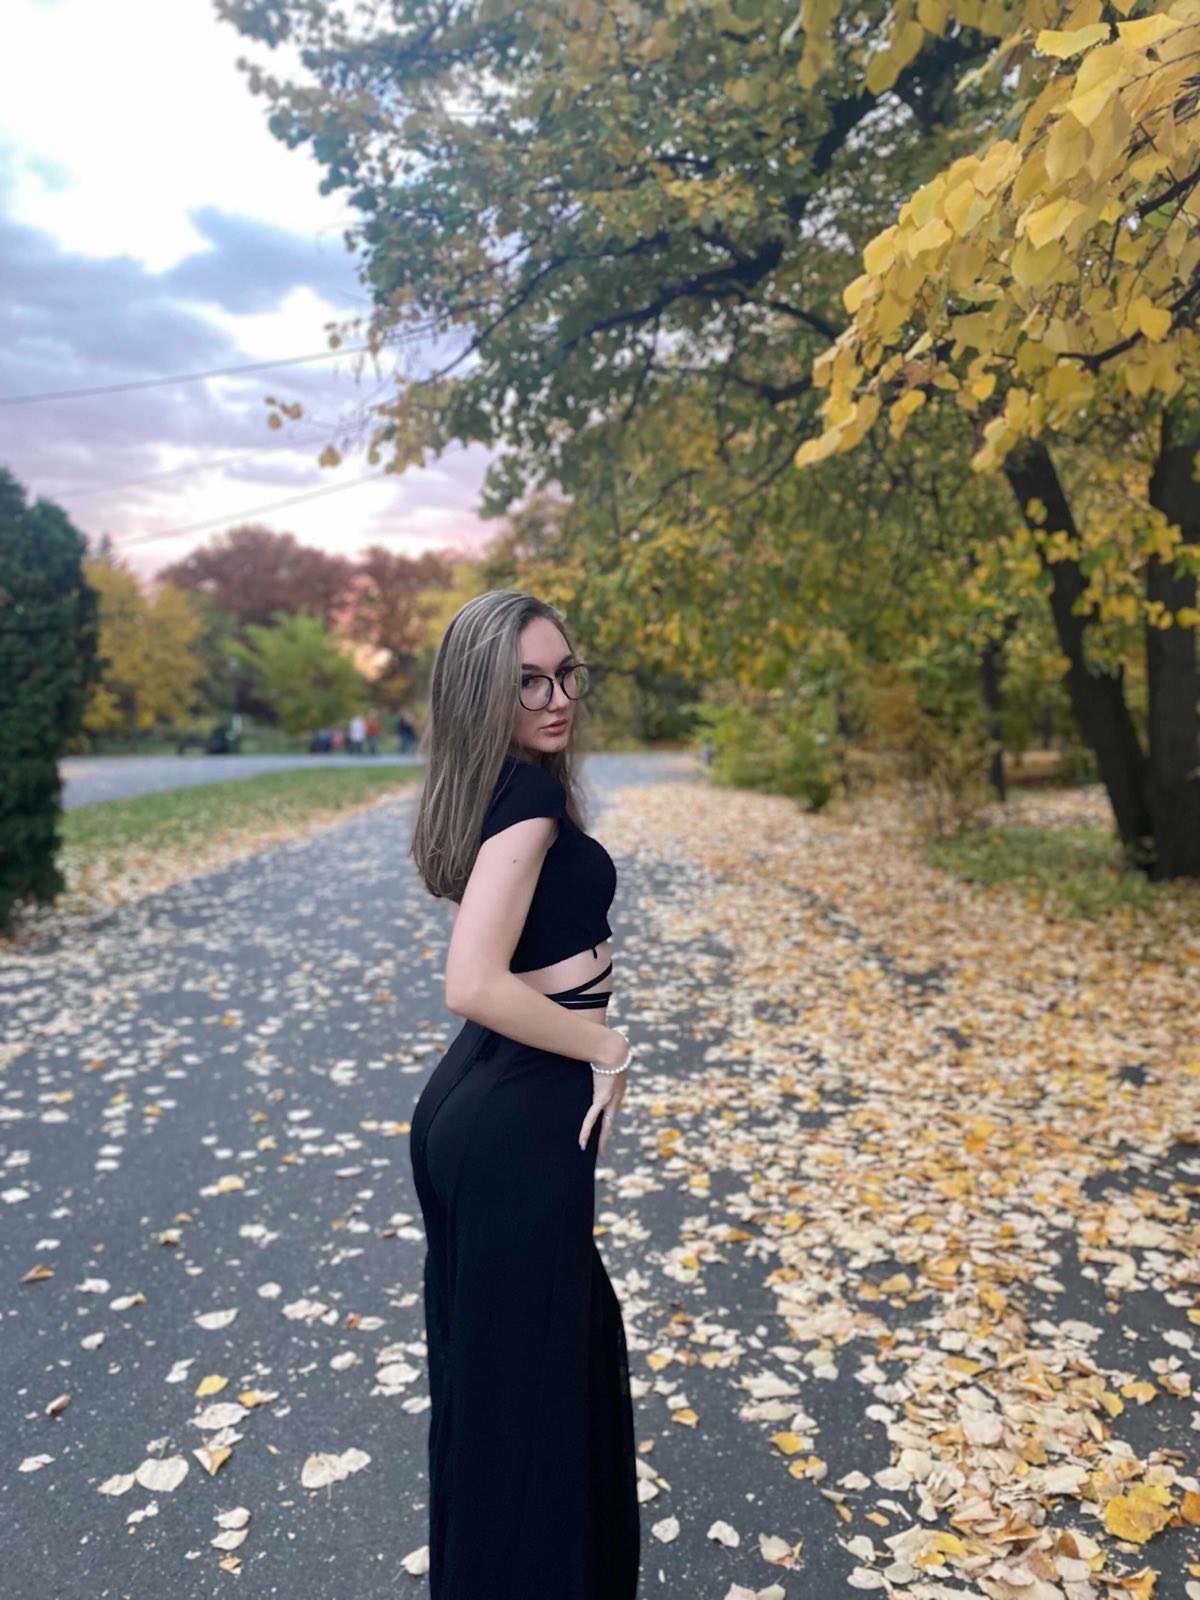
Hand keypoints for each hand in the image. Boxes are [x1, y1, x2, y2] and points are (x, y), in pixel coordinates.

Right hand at [578, 1033, 629, 1154]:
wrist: (614, 1048)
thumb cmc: (609, 1046)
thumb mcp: (606, 1053)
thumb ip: (600, 1054)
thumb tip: (595, 1047)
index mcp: (619, 1087)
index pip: (613, 1106)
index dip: (609, 1117)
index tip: (606, 1124)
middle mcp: (617, 1096)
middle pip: (611, 1120)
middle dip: (607, 1135)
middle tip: (603, 1148)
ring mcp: (610, 1099)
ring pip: (605, 1124)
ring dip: (602, 1139)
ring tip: (599, 1152)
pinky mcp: (601, 1099)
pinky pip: (592, 1118)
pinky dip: (586, 1131)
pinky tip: (582, 1143)